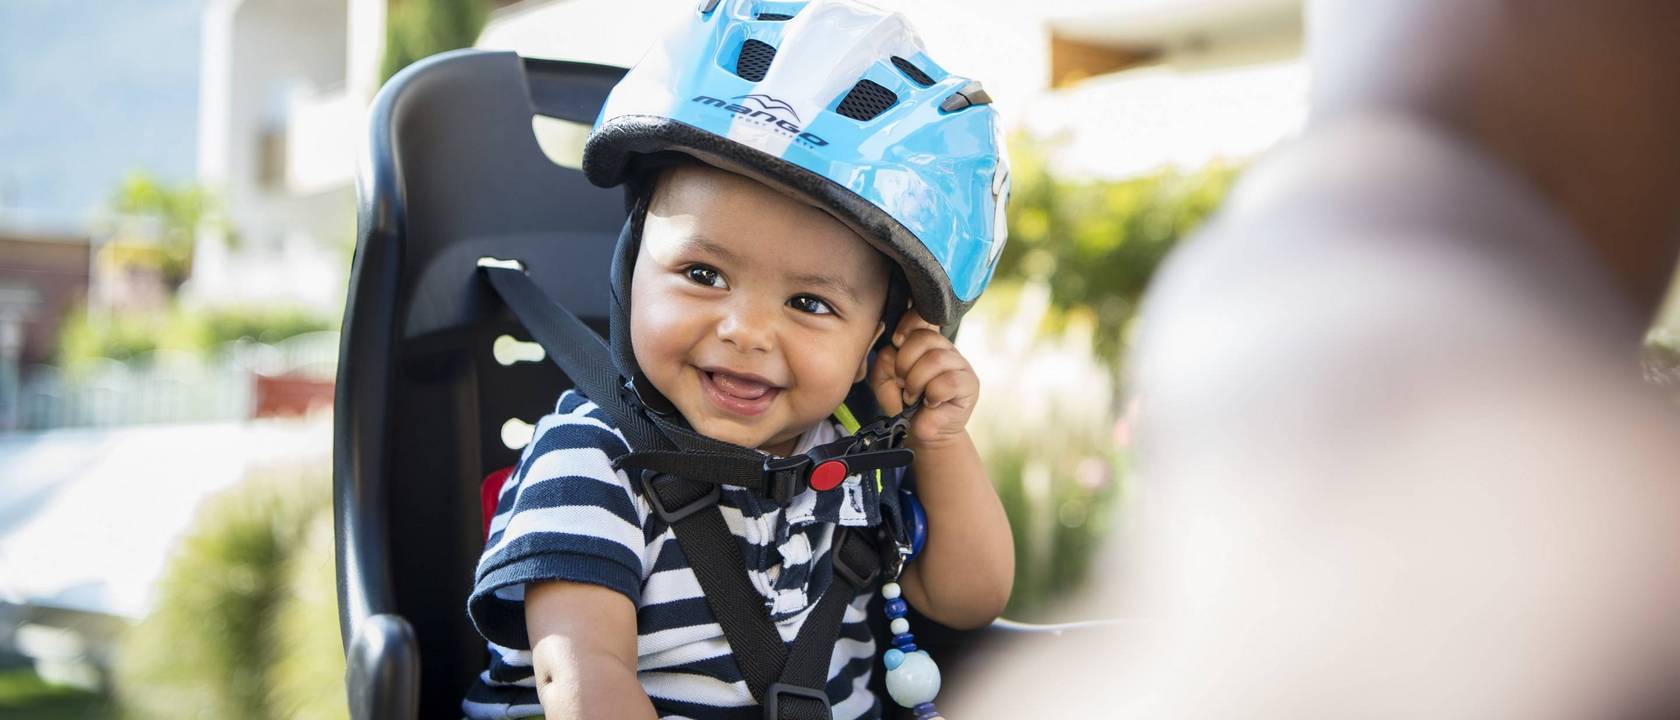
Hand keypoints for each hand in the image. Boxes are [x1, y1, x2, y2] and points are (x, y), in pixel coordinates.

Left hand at [868, 308, 978, 447]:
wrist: (921, 432)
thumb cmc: (905, 404)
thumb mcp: (885, 381)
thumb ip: (885, 362)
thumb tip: (894, 349)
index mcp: (927, 344)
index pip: (921, 319)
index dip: (907, 325)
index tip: (896, 342)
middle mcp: (945, 349)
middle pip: (925, 338)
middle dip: (905, 362)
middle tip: (902, 382)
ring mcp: (960, 365)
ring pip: (935, 359)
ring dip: (917, 381)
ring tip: (914, 396)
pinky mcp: (970, 384)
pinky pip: (948, 381)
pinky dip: (933, 394)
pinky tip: (931, 403)